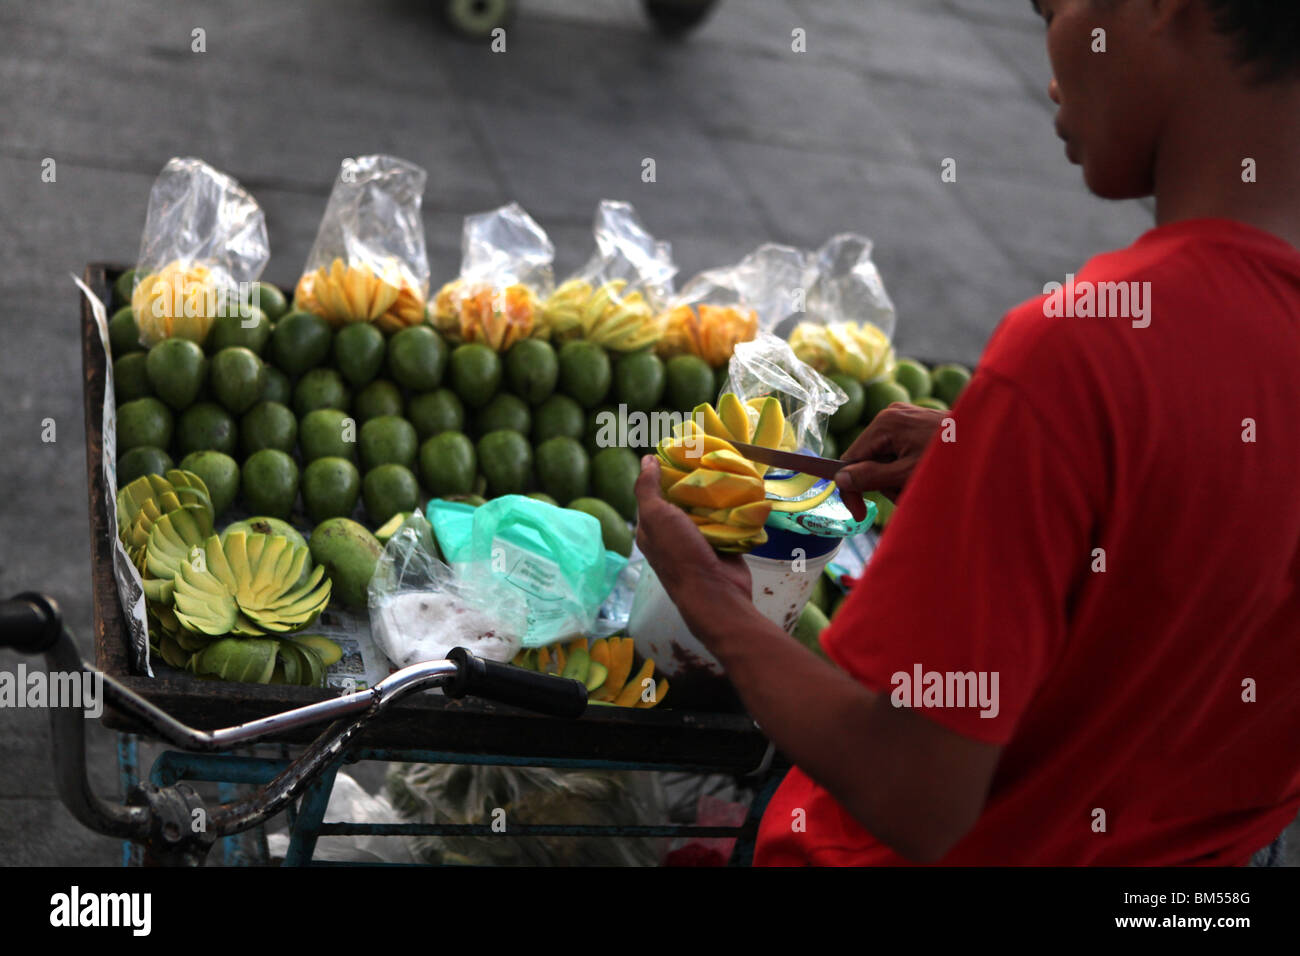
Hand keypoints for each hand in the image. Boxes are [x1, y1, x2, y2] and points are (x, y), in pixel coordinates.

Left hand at [634, 456, 751, 622]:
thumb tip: (646, 459)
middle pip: (683, 498)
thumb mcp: (656, 516)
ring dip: (716, 492)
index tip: (682, 450)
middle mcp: (674, 533)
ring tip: (727, 465)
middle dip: (694, 479)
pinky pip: (727, 518)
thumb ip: (647, 488)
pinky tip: (741, 487)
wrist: (716, 593)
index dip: (665, 472)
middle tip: (709, 454)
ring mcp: (699, 539)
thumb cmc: (679, 554)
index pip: (655, 492)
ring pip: (707, 507)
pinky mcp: (723, 542)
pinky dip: (733, 506)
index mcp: (652, 528)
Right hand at [835, 403, 946, 520]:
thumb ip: (871, 478)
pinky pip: (901, 453)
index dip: (852, 488)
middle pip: (869, 460)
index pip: (851, 458)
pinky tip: (925, 473)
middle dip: (885, 484)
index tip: (859, 513)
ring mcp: (906, 418)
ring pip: (886, 460)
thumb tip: (840, 480)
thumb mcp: (907, 474)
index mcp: (885, 423)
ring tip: (922, 483)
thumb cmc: (951, 460)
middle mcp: (891, 415)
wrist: (994, 443)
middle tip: (907, 492)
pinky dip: (909, 470)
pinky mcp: (918, 425)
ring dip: (898, 480)